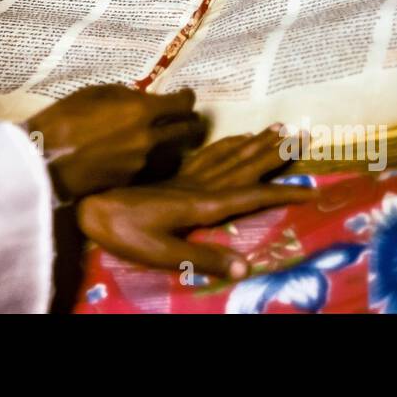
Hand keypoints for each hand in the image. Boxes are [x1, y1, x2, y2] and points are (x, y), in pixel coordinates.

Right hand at [24, 85, 204, 200]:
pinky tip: (136, 154)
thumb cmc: (64, 119)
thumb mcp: (94, 94)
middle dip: (190, 122)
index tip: (186, 95)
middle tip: (185, 117)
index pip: (182, 104)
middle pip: (187, 130)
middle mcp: (149, 138)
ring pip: (171, 151)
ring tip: (162, 137)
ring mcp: (142, 163)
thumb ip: (125, 96)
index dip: (187, 98)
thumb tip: (142, 99)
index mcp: (141, 111)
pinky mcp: (131, 180)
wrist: (45, 159)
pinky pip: (151, 166)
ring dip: (171, 143)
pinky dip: (150, 158)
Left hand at [75, 126, 315, 278]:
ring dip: (253, 143)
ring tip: (275, 129)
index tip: (309, 188)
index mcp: (201, 203)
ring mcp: (183, 178)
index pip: (250, 195)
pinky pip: (205, 153)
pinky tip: (231, 137)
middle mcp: (198, 185)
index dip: (280, 192)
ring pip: (226, 155)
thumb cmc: (123, 232)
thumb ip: (204, 257)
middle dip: (272, 152)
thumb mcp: (164, 252)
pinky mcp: (169, 175)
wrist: (86, 205)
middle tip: (300, 135)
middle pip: (242, 165)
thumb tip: (246, 267)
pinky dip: (224, 144)